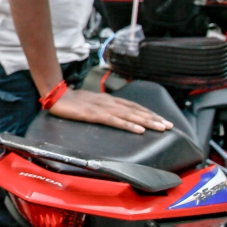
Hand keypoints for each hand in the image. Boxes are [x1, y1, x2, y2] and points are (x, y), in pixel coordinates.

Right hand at [48, 88, 173, 133]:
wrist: (57, 96)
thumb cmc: (73, 101)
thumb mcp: (92, 102)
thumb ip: (105, 107)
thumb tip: (117, 114)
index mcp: (110, 100)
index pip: (134, 106)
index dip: (149, 113)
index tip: (163, 120)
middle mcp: (110, 102)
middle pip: (136, 111)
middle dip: (154, 118)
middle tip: (169, 126)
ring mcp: (103, 108)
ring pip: (130, 115)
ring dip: (147, 122)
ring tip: (160, 128)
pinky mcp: (95, 114)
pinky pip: (115, 121)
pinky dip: (128, 125)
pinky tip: (138, 130)